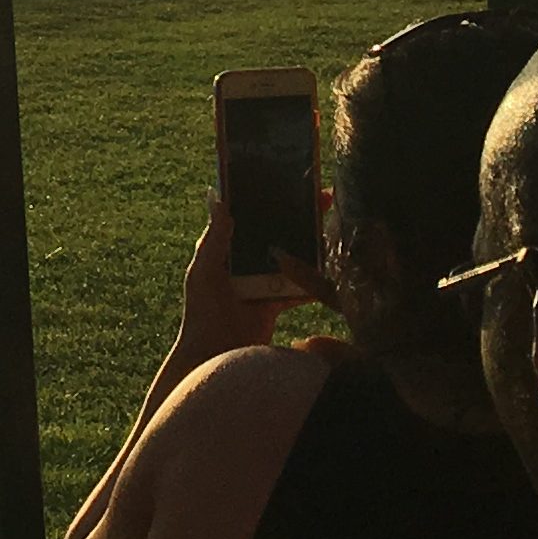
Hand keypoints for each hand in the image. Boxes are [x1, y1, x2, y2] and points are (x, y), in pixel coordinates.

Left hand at [179, 196, 320, 362]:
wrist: (213, 357)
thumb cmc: (202, 313)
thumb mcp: (203, 272)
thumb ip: (213, 239)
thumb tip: (216, 197)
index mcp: (228, 249)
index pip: (251, 216)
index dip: (271, 199)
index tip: (293, 181)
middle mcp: (247, 262)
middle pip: (278, 233)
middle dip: (300, 217)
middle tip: (326, 199)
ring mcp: (264, 281)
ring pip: (294, 257)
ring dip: (311, 245)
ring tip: (335, 227)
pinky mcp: (278, 303)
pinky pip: (301, 288)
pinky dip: (315, 281)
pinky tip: (334, 270)